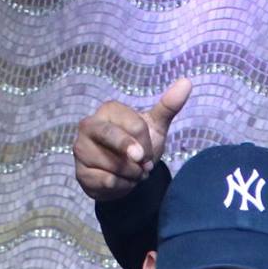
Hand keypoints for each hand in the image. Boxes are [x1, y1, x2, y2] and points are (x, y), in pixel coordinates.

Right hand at [72, 78, 190, 200]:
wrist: (123, 173)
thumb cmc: (137, 144)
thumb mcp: (154, 126)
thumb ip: (168, 106)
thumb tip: (187, 82)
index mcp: (108, 110)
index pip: (135, 125)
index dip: (147, 144)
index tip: (147, 152)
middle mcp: (89, 125)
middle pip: (114, 137)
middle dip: (134, 157)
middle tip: (145, 166)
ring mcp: (81, 149)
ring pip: (113, 165)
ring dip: (132, 175)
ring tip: (132, 173)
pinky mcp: (80, 172)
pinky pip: (107, 182)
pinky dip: (122, 186)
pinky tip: (122, 182)